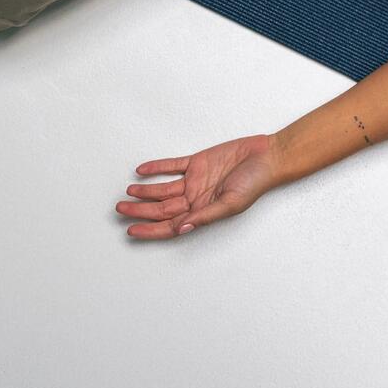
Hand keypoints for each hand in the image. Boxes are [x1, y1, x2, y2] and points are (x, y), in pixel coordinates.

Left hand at [118, 133, 280, 239]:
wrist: (267, 156)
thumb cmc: (255, 183)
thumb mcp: (231, 203)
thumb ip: (205, 216)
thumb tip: (182, 229)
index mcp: (203, 212)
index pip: (170, 226)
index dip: (149, 230)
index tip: (130, 231)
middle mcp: (196, 198)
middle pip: (162, 208)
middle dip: (140, 210)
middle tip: (120, 208)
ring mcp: (195, 180)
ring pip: (163, 188)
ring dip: (146, 190)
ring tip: (129, 190)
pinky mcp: (198, 162)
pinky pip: (173, 166)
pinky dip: (157, 168)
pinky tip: (142, 170)